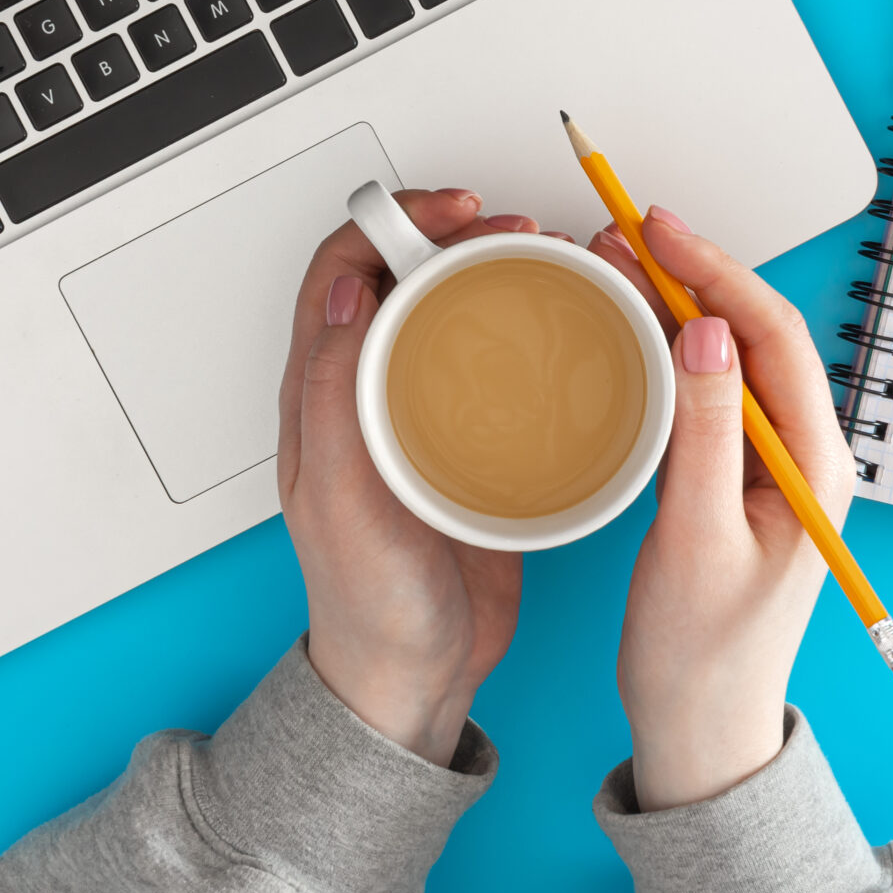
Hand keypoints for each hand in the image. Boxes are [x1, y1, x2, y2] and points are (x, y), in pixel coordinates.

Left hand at [277, 188, 536, 764]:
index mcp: (323, 394)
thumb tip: (340, 296)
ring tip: (551, 264)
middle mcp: (370, 393)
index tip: (452, 214)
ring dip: (498, 275)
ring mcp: (425, 416)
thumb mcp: (337, 496)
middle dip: (459, 234)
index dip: (391, 222)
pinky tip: (569, 333)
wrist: (414, 678)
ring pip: (454, 314)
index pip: (343, 269)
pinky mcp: (475, 445)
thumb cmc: (367, 602)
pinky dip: (531, 335)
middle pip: (407, 277)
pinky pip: (499, 368)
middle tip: (518, 231)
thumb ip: (332, 397)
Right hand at [588, 206, 853, 809]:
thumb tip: (704, 336)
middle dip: (690, 274)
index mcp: (814, 468)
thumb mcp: (696, 538)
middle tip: (623, 232)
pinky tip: (627, 329)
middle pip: (752, 334)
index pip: (773, 336)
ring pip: (726, 357)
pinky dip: (664, 350)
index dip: (715, 271)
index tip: (658, 232)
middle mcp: (801, 458)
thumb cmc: (702, 656)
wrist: (699, 732)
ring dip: (673, 305)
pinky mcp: (732, 479)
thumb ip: (704, 434)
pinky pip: (705, 392)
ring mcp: (768, 468)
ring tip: (616, 264)